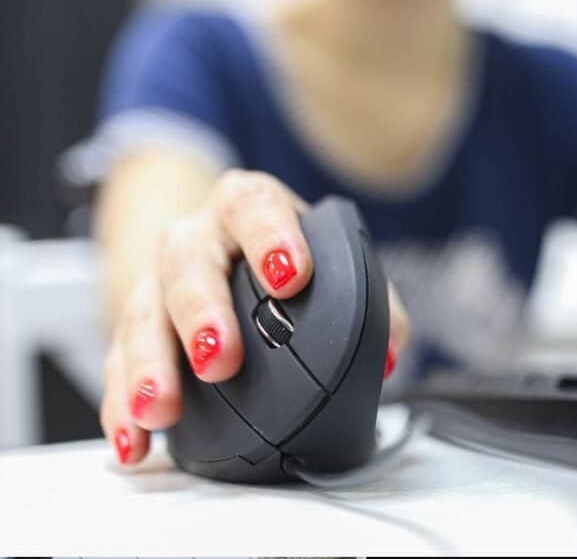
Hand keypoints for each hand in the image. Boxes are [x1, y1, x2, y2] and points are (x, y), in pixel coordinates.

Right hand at [99, 170, 408, 464]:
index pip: (255, 206)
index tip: (289, 275)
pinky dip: (123, 406)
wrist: (237, 253)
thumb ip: (375, 304)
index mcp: (250, 207)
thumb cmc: (291, 261)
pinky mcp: (134, 328)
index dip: (270, 237)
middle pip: (188, 262)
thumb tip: (388, 352)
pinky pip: (118, 364)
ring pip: (142, 314)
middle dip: (201, 312)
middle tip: (218, 357)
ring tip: (162, 408)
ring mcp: (159, 280)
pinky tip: (135, 439)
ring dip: (151, 366)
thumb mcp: (336, 265)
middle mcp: (197, 237)